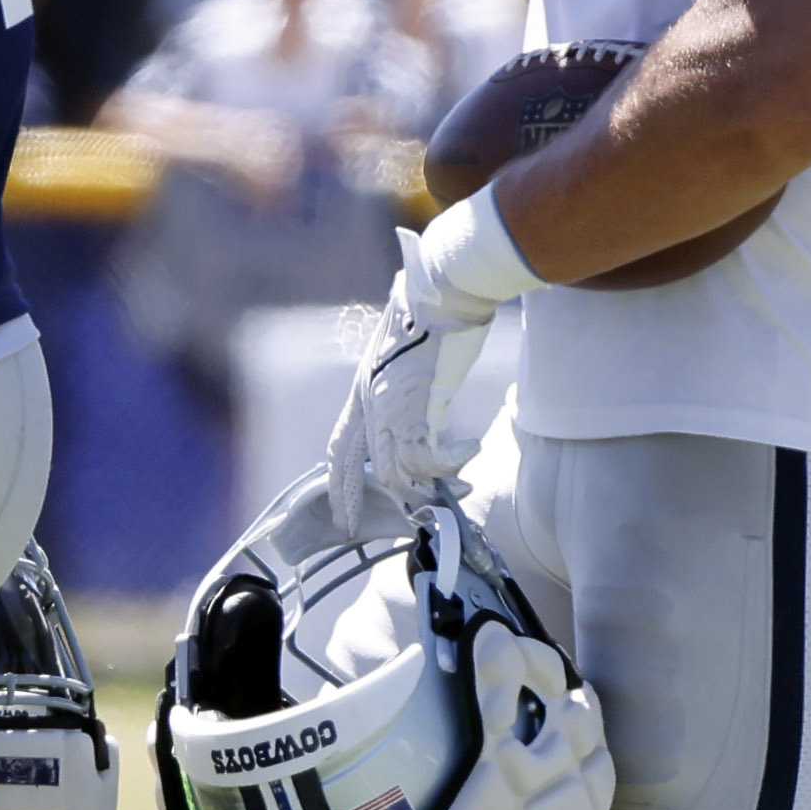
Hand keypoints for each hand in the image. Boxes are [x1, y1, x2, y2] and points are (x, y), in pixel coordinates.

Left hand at [326, 229, 492, 532]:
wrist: (440, 288)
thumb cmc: (428, 307)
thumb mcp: (403, 349)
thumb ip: (404, 374)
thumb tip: (419, 380)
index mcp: (362, 389)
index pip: (340, 449)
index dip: (339, 484)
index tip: (341, 513)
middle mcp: (369, 402)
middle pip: (366, 471)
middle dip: (381, 503)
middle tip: (414, 520)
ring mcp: (389, 406)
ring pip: (398, 473)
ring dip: (431, 487)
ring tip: (460, 487)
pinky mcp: (415, 406)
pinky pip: (427, 457)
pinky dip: (451, 462)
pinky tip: (470, 449)